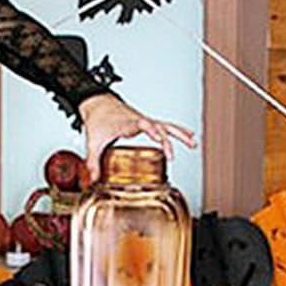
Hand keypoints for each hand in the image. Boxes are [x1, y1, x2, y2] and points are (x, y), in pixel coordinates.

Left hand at [77, 92, 196, 180]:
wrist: (98, 104)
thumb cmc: (97, 120)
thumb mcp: (93, 142)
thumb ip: (93, 162)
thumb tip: (92, 181)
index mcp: (127, 123)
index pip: (142, 124)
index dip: (151, 130)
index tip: (159, 138)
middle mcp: (138, 120)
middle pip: (157, 127)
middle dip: (166, 140)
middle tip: (172, 154)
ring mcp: (145, 120)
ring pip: (166, 125)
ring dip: (180, 134)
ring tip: (193, 143)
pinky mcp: (147, 121)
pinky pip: (165, 126)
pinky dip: (177, 131)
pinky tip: (189, 136)